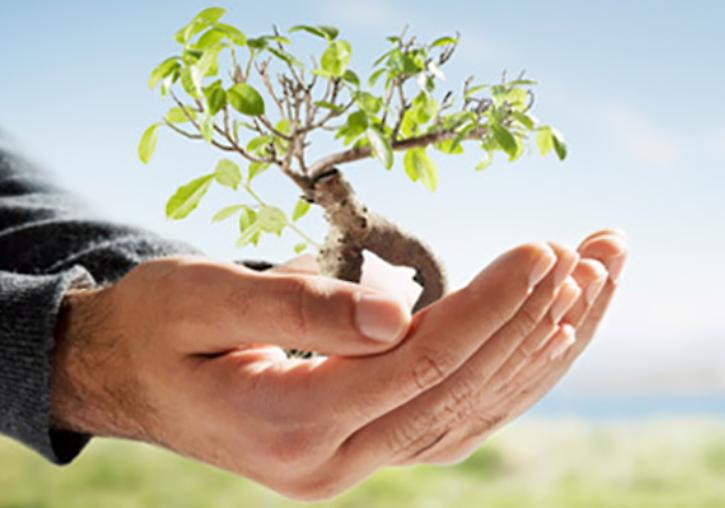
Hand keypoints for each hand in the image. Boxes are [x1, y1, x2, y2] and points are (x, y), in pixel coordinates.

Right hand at [49, 239, 589, 499]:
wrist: (125, 379)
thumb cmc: (154, 325)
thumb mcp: (199, 298)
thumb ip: (296, 307)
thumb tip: (400, 312)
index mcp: (287, 427)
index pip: (418, 367)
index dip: (488, 308)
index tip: (544, 250)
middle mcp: (332, 465)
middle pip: (461, 395)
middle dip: (536, 320)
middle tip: (596, 254)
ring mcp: (354, 467)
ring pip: (474, 413)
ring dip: (543, 346)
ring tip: (598, 278)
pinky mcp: (368, 451)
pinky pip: (459, 418)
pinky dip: (513, 373)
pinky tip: (556, 327)